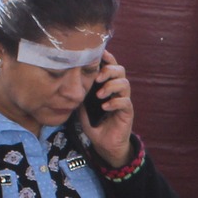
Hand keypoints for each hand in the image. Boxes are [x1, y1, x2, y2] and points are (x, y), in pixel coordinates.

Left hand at [81, 51, 134, 165]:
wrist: (104, 144)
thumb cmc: (95, 124)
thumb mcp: (83, 107)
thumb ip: (80, 94)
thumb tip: (69, 83)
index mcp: (108, 85)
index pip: (111, 66)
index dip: (107, 58)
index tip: (99, 54)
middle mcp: (118, 91)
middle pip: (121, 70)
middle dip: (109, 70)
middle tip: (97, 78)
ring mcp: (124, 101)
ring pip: (125, 84)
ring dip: (111, 86)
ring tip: (99, 95)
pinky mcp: (127, 113)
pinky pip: (125, 102)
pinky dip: (114, 102)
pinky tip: (105, 107)